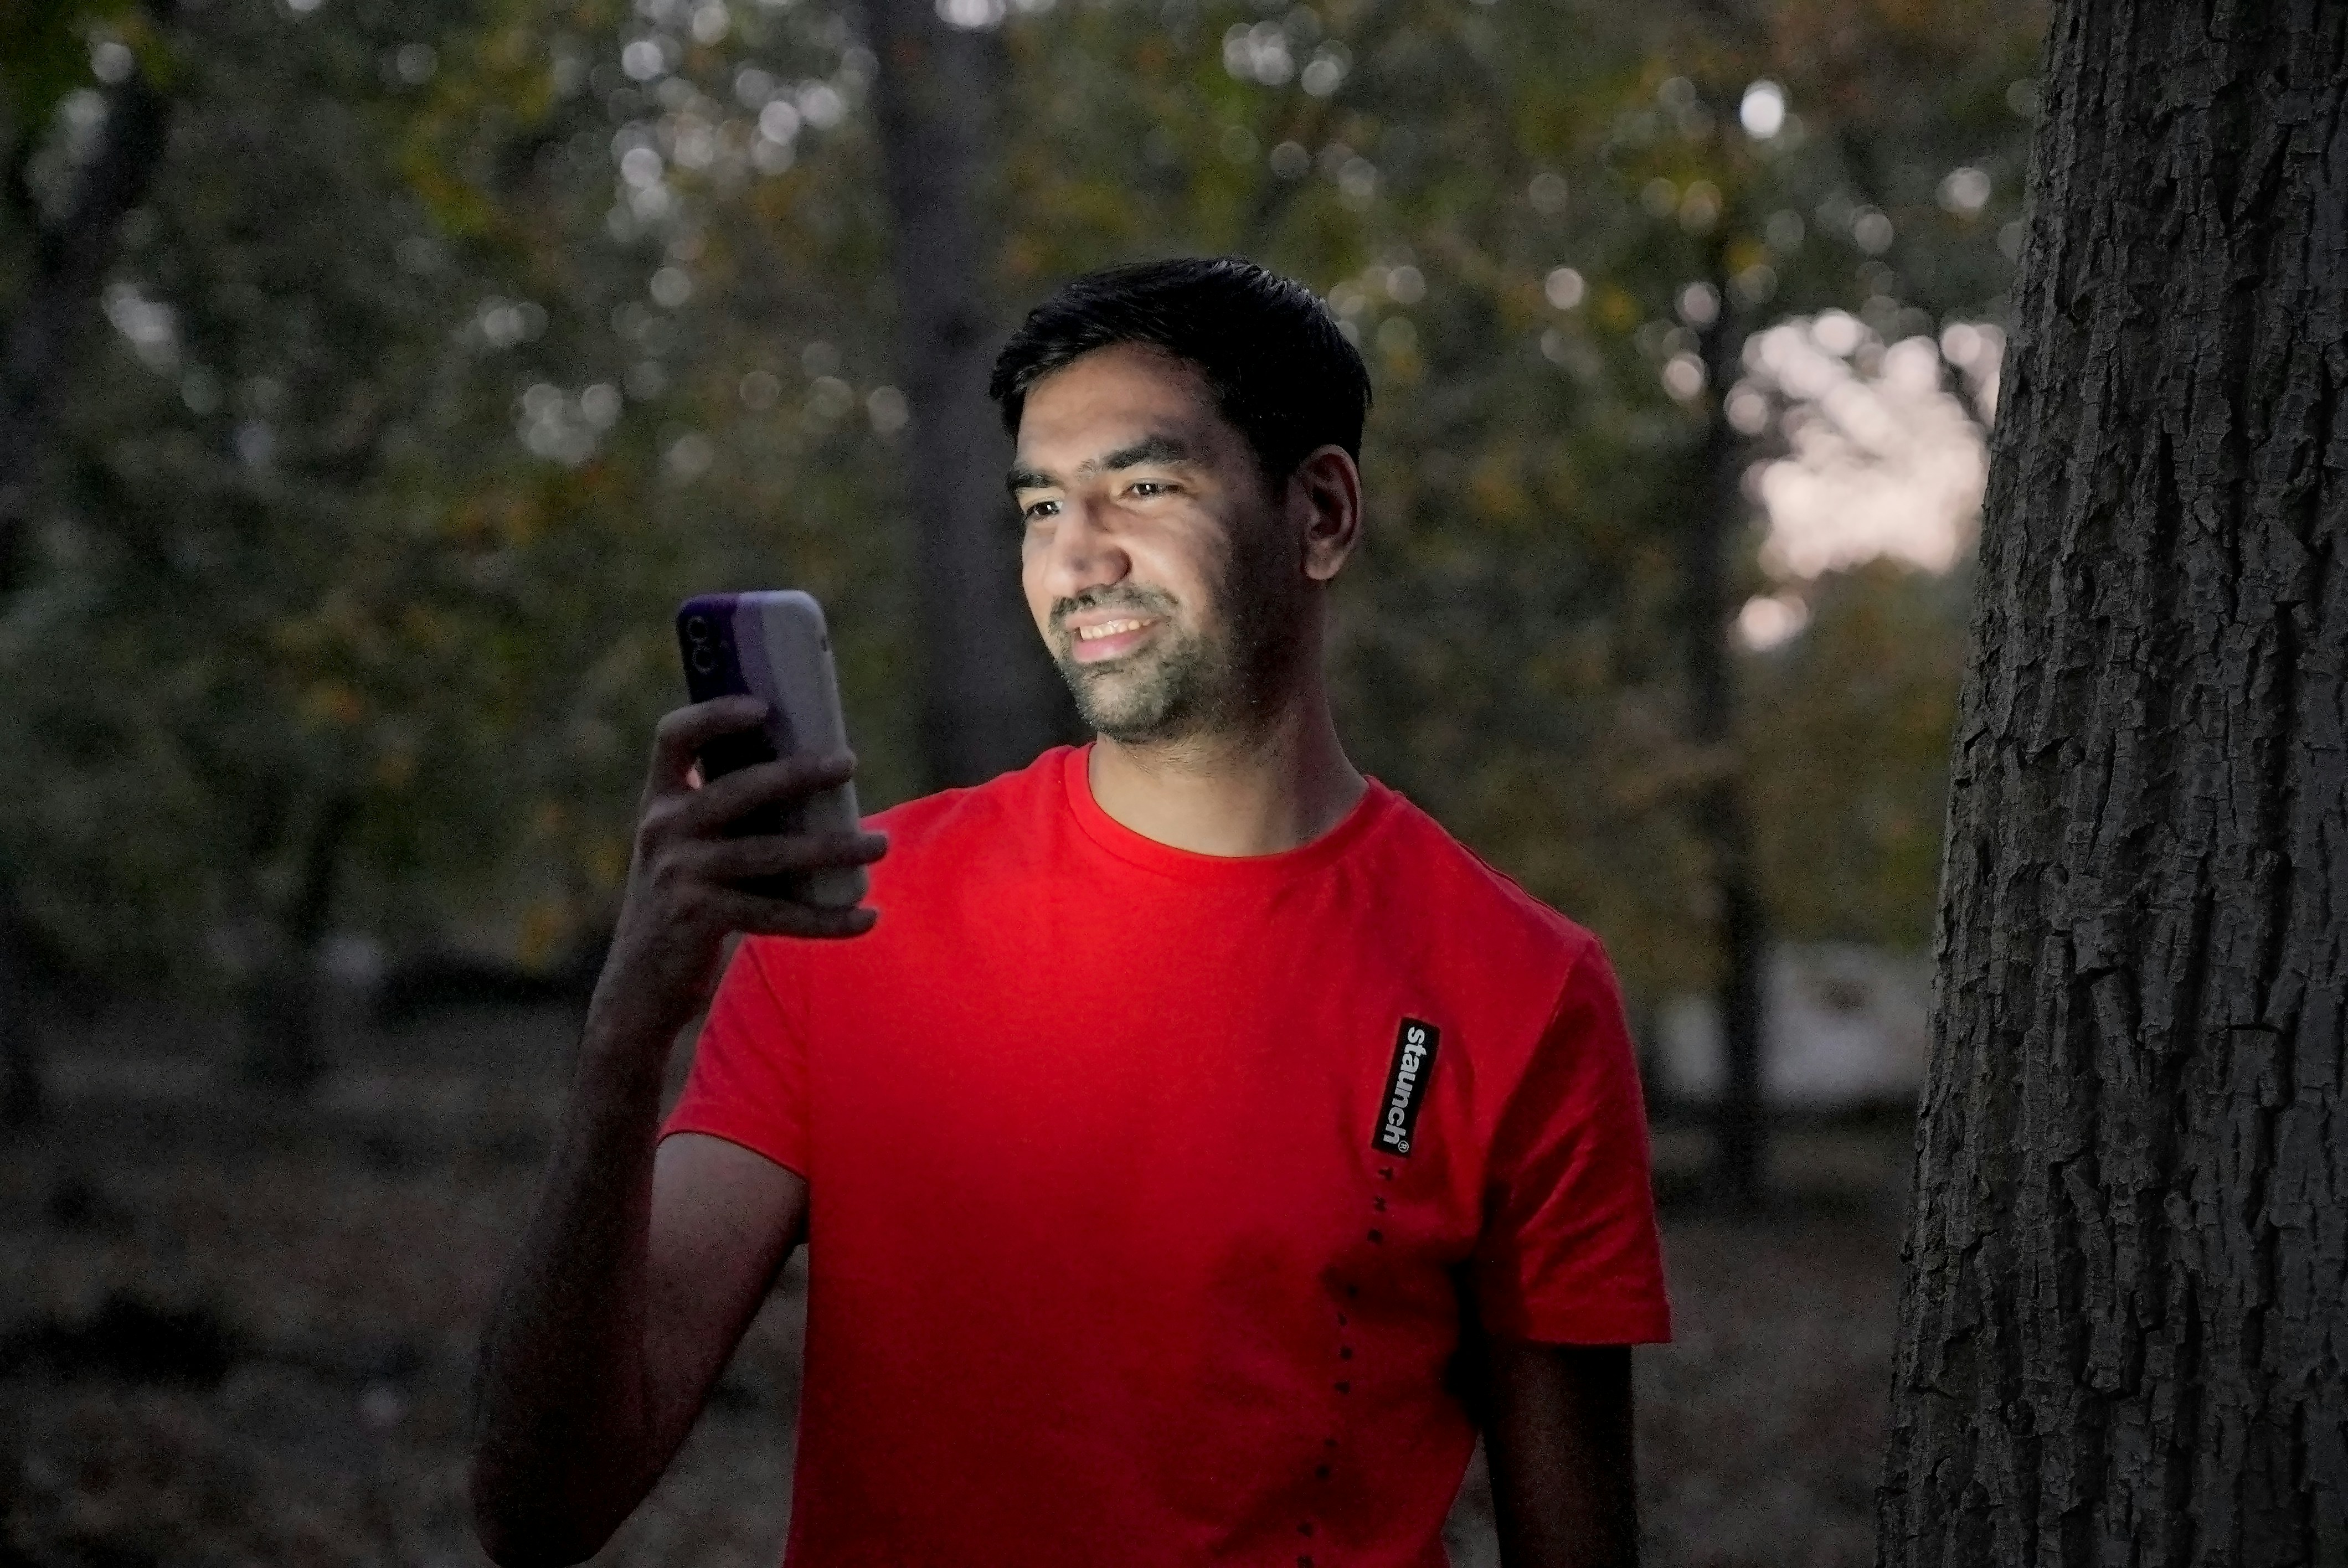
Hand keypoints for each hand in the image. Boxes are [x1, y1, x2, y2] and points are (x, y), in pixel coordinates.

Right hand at [586, 695, 888, 1053]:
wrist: (642, 985)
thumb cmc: (689, 901)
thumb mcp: (694, 848)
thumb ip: (735, 815)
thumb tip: (821, 778)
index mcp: (662, 800)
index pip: (674, 737)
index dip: (714, 714)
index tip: (764, 707)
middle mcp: (663, 829)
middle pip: (738, 789)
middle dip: (797, 773)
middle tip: (849, 762)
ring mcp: (678, 874)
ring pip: (769, 853)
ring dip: (831, 848)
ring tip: (879, 845)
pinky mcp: (698, 918)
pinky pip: (775, 913)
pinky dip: (824, 918)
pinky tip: (865, 918)